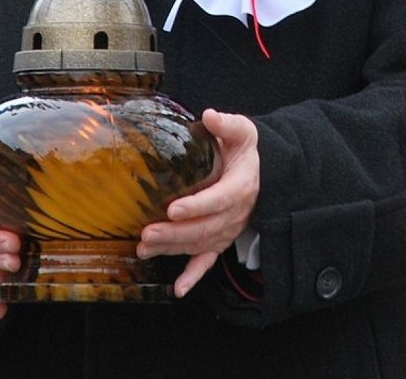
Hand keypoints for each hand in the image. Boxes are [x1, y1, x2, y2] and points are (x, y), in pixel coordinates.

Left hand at [137, 108, 258, 298]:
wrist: (260, 171)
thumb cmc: (244, 149)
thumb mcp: (242, 131)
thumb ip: (227, 124)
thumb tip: (210, 116)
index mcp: (240, 186)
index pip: (218, 199)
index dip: (196, 206)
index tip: (173, 209)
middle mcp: (235, 213)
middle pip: (205, 228)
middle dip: (175, 233)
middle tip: (147, 232)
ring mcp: (228, 230)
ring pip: (200, 244)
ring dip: (173, 249)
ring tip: (145, 247)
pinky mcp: (221, 239)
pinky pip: (208, 261)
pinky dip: (194, 276)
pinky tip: (178, 289)